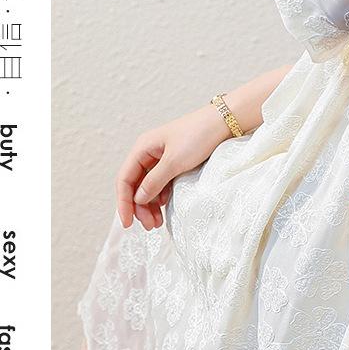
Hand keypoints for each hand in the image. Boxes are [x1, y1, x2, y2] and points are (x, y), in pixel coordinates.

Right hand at [115, 103, 229, 230]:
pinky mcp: (175, 162)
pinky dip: (161, 198)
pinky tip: (165, 209)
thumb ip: (154, 182)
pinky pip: (161, 184)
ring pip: (148, 186)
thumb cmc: (199, 136)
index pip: (125, 179)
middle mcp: (149, 152)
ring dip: (150, 205)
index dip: (123, 202)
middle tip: (150, 226)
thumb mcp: (174, 161)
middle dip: (139, 207)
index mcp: (143, 148)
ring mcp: (162, 158)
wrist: (224, 122)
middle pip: (135, 185)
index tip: (128, 223)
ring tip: (157, 223)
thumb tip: (138, 199)